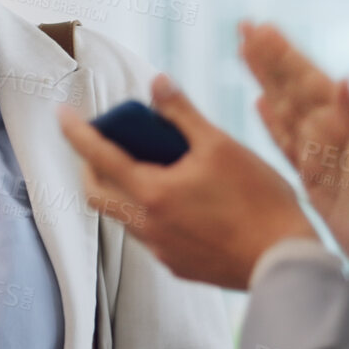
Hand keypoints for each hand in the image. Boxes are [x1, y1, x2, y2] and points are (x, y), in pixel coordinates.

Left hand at [60, 76, 319, 289]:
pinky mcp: (176, 265)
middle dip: (90, 165)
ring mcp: (160, 249)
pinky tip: (174, 200)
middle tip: (102, 144)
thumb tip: (158, 83)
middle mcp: (147, 225)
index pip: (98, 156)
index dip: (76, 132)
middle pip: (97, 192)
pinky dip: (146, 211)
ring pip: (121, 215)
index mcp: (152, 192)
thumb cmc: (259, 202)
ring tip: (143, 167)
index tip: (62, 114)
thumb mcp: (221, 146)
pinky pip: (147, 234)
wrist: (285, 262)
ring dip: (120, 189)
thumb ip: (183, 114)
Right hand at [240, 21, 348, 257]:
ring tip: (245, 53)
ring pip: (286, 111)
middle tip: (245, 26)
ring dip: (266, 82)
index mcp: (348, 126)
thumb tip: (342, 79)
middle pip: (293, 88)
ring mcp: (324, 158)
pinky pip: (287, 146)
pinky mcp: (317, 183)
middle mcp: (334, 135)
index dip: (283, 54)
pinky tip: (259, 106)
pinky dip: (272, 124)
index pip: (308, 81)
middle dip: (269, 58)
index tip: (260, 27)